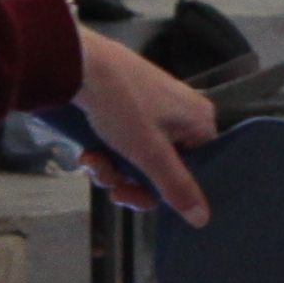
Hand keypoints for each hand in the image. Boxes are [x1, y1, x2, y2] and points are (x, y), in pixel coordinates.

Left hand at [67, 32, 215, 224]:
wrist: (80, 63)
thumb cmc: (123, 105)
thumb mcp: (150, 153)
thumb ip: (176, 186)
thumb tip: (203, 219)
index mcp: (199, 121)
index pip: (196, 170)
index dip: (166, 191)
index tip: (138, 198)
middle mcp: (182, 114)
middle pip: (163, 168)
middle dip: (131, 181)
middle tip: (111, 187)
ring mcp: (155, 108)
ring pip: (139, 158)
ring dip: (113, 169)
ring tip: (91, 163)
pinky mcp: (130, 105)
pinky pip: (125, 142)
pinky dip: (106, 152)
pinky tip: (87, 153)